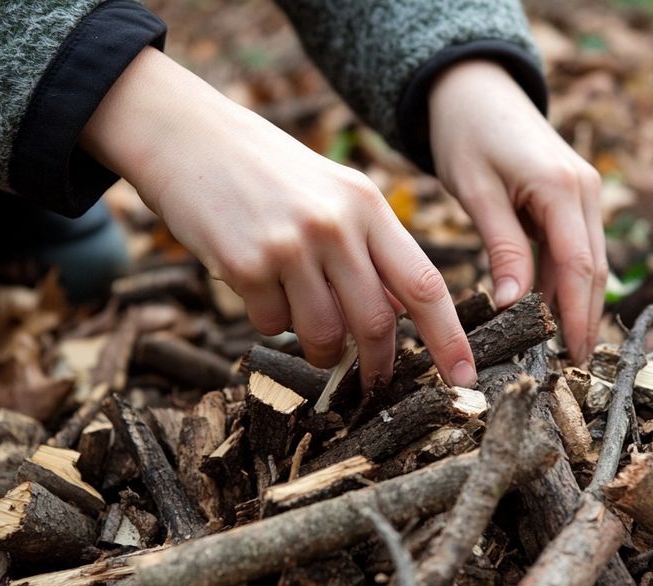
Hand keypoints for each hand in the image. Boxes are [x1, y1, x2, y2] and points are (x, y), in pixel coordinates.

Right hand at [81, 48, 475, 388]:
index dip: (449, 338)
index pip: (424, 285)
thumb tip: (399, 313)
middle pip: (376, 323)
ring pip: (323, 335)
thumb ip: (370, 249)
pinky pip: (272, 325)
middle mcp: (336, 225)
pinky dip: (270, 322)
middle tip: (371, 383)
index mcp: (368, 206)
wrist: (187, 135)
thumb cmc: (267, 172)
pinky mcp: (245, 264)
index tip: (466, 378)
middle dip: (377, 365)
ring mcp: (290, 245)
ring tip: (305, 331)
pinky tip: (259, 290)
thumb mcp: (334, 194)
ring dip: (319, 351)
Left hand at [429, 60, 606, 362]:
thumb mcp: (476, 191)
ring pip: (589, 261)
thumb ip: (501, 247)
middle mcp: (586, 190)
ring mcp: (586, 192)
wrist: (474, 88)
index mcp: (561, 188)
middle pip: (593, 269)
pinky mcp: (575, 197)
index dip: (576, 317)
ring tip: (558, 351)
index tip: (570, 360)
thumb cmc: (466, 133)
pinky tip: (548, 312)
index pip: (578, 267)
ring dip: (576, 304)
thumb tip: (512, 305)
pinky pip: (576, 247)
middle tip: (569, 369)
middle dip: (584, 319)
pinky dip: (565, 281)